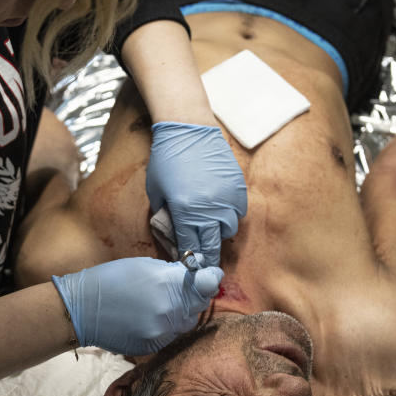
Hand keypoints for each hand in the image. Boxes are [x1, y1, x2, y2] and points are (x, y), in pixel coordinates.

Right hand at [52, 257, 223, 355]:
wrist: (81, 309)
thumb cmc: (111, 279)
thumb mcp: (144, 265)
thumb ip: (172, 272)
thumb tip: (193, 272)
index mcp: (168, 286)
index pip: (207, 285)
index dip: (210, 279)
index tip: (210, 275)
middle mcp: (169, 312)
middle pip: (197, 306)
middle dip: (193, 296)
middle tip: (180, 288)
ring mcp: (161, 333)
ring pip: (185, 324)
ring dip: (180, 313)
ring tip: (160, 303)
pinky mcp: (152, 347)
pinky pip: (169, 336)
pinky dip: (165, 326)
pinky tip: (148, 317)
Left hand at [146, 122, 247, 266]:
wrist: (188, 129)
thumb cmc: (166, 159)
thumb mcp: (156, 191)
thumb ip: (164, 216)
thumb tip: (173, 235)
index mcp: (185, 212)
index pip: (191, 248)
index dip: (190, 260)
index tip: (189, 266)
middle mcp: (209, 209)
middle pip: (213, 245)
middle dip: (207, 255)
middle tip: (203, 260)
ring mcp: (226, 198)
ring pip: (229, 230)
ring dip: (219, 233)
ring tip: (210, 228)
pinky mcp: (238, 187)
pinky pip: (239, 211)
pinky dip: (230, 215)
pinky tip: (220, 210)